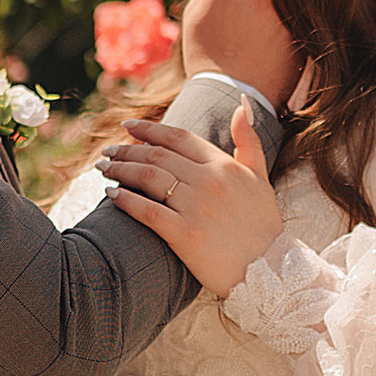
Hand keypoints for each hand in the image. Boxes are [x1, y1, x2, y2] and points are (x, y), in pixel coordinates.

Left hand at [100, 105, 282, 296]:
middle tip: (108, 151)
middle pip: (157, 156)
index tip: (127, 127)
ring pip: (149, 178)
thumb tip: (241, 105)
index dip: (150, 129)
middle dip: (127, 150)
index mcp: (224, 165)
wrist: (272, 271)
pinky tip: (111, 195)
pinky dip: (127, 201)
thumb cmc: (264, 226)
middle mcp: (209, 181)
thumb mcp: (260, 178)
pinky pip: (148, 212)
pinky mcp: (186, 235)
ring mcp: (196, 208)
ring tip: (103, 168)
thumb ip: (249, 140)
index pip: (179, 137)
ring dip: (121, 169)